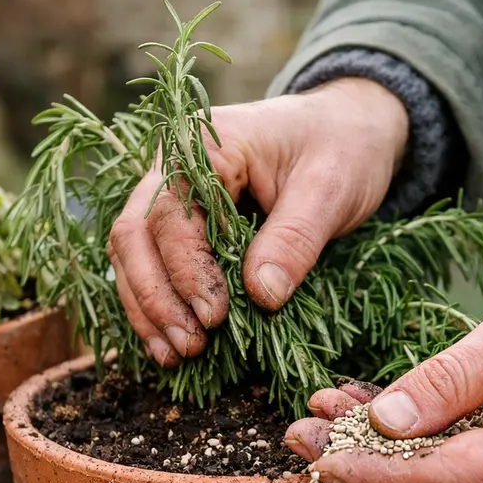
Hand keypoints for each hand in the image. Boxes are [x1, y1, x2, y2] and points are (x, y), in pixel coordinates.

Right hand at [107, 78, 409, 366]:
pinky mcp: (181, 224)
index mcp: (204, 144)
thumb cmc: (341, 148)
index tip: (214, 318)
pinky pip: (152, 264)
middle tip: (191, 347)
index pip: (172, 215)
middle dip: (157, 297)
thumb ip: (294, 239)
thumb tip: (261, 296)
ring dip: (149, 309)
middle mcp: (172, 166)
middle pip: (135, 235)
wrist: (350, 128)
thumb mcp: (330, 187)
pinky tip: (170, 343)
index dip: (187, 271)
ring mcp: (170, 195)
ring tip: (176, 355)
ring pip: (132, 254)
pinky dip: (157, 305)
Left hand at [284, 258, 482, 482]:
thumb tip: (386, 419)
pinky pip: (454, 466)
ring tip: (318, 417)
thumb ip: (453, 377)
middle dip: (360, 470)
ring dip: (375, 456)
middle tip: (298, 435)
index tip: (320, 456)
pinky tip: (361, 410)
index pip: (446, 482)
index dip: (376, 474)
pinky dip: (406, 444)